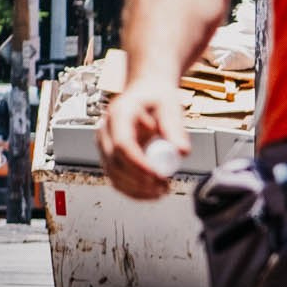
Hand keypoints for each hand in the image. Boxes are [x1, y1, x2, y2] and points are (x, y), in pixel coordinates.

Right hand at [98, 82, 187, 201]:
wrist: (145, 93)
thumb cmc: (157, 98)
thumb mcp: (170, 106)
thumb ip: (175, 128)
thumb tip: (181, 152)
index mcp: (119, 114)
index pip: (123, 144)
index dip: (139, 163)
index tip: (159, 175)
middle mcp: (105, 130)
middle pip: (115, 163)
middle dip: (140, 180)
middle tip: (165, 186)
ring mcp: (105, 145)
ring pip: (113, 175)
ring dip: (137, 189)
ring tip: (163, 190)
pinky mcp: (109, 157)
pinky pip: (117, 179)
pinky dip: (134, 190)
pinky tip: (153, 193)